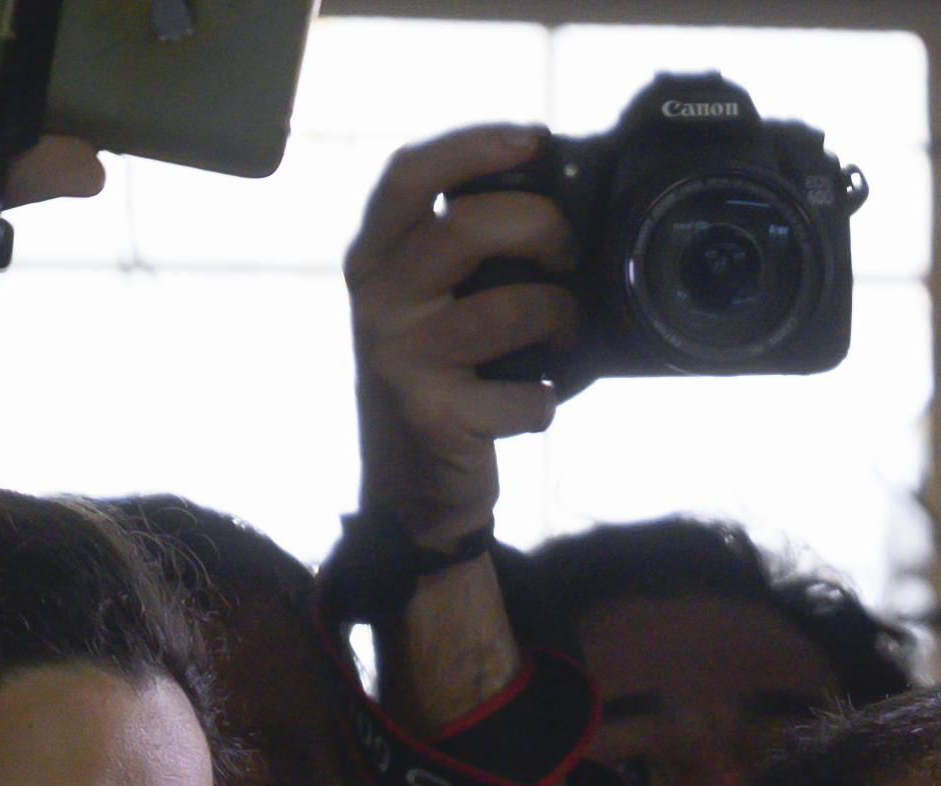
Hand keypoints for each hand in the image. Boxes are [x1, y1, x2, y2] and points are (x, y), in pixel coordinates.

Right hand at [346, 126, 575, 553]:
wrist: (412, 489)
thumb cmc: (438, 377)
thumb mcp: (426, 304)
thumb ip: (458, 253)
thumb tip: (549, 197)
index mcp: (374, 258)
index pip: (407, 175)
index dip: (472, 147)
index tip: (535, 140)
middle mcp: (378, 300)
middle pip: (462, 228)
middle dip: (538, 227)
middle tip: (566, 253)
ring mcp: (401, 359)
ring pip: (505, 309)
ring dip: (558, 314)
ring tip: (566, 328)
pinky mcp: (433, 416)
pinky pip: (522, 394)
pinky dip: (547, 399)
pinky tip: (539, 399)